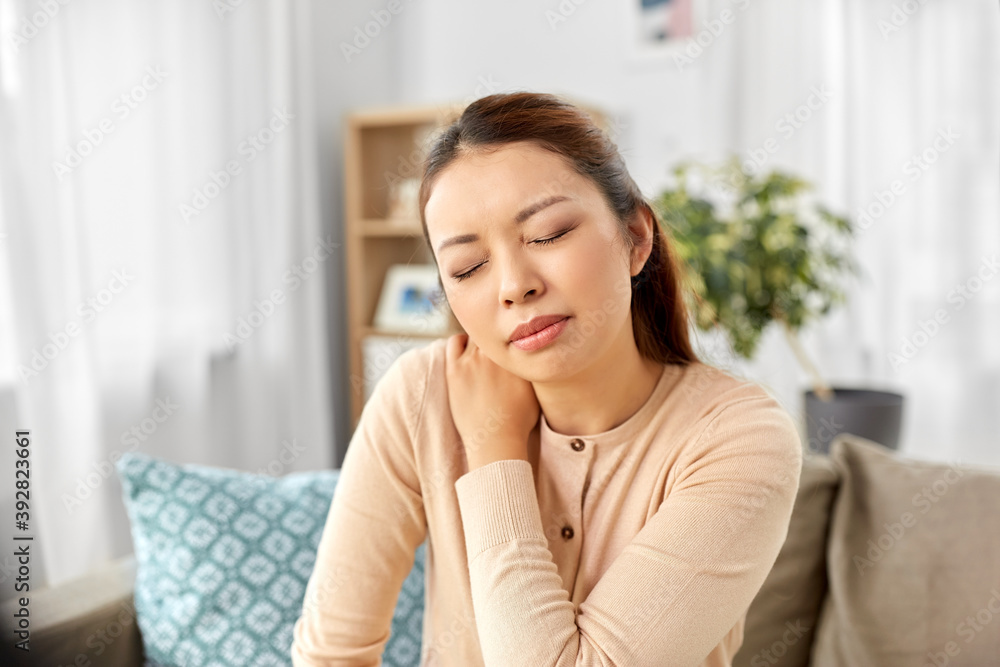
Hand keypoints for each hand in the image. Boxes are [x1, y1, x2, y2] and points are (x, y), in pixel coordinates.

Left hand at [445, 333, 539, 470]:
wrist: (496, 440)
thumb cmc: (519, 420)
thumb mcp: (536, 390)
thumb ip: (532, 367)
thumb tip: (534, 353)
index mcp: (518, 356)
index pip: (513, 331)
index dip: (511, 334)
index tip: (509, 341)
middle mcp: (496, 353)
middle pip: (493, 331)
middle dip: (495, 336)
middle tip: (494, 345)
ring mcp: (474, 360)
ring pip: (475, 335)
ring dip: (479, 340)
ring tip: (481, 352)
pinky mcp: (455, 369)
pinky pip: (454, 342)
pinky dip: (460, 342)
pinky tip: (465, 351)